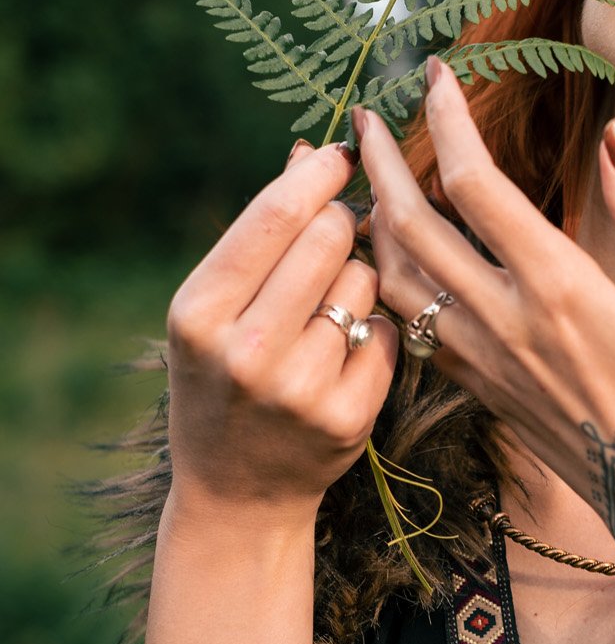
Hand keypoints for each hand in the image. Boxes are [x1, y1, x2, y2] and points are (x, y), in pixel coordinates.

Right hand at [164, 140, 398, 522]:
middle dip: (340, 224)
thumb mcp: (212, 310)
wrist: (236, 492)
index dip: (320, 174)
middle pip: (330, 237)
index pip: (277, 215)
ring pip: (366, 280)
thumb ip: (260, 234)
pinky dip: (373, 332)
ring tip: (324, 313)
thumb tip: (312, 151)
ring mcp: (301, 388)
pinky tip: (342, 357)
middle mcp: (247, 350)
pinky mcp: (349, 417)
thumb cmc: (222, 379)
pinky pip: (386, 331)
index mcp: (199, 312)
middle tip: (332, 236)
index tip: (342, 154)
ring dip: (357, 279)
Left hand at [355, 58, 614, 541]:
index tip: (435, 74)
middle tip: (363, 118)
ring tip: (364, 181)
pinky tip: (392, 255)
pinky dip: (386, 277)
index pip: (475, 186)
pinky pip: (410, 324)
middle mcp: (505, 321)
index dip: (448, 120)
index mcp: (558, 288)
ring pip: (394, 280)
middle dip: (379, 163)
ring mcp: (482, 360)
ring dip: (369, 221)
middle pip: (409, 227)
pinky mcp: (477, 388)